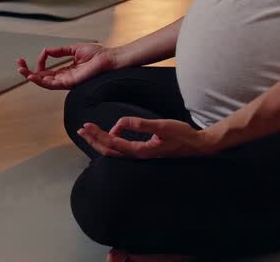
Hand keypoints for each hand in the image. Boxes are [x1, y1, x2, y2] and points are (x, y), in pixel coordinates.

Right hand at [16, 42, 116, 89]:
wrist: (109, 59)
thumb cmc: (97, 54)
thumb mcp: (73, 49)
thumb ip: (59, 51)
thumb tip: (46, 51)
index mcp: (66, 70)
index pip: (47, 70)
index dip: (40, 62)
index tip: (42, 53)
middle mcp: (65, 77)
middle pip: (43, 78)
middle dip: (29, 72)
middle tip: (19, 64)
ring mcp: (66, 81)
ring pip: (44, 82)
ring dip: (31, 77)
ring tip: (21, 70)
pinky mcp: (69, 83)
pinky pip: (52, 84)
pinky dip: (40, 81)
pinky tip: (32, 75)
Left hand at [77, 117, 217, 158]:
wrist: (198, 146)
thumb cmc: (182, 135)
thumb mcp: (161, 126)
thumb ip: (140, 124)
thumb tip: (119, 123)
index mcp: (141, 151)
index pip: (113, 143)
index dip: (97, 134)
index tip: (86, 126)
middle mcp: (138, 156)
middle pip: (109, 151)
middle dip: (93, 140)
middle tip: (81, 129)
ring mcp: (141, 156)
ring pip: (114, 153)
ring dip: (100, 143)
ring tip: (88, 134)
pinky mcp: (144, 153)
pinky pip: (122, 152)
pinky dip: (110, 145)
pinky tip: (108, 139)